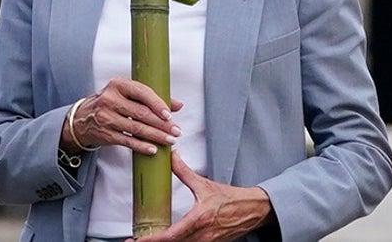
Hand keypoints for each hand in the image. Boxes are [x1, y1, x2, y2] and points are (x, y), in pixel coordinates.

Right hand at [66, 77, 183, 155]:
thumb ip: (151, 98)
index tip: (170, 114)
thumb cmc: (110, 103)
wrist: (82, 118)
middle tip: (176, 131)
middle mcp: (110, 99)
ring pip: (136, 128)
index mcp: (117, 84)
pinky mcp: (106, 134)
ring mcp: (106, 117)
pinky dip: (142, 146)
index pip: (141, 92)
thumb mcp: (126, 94)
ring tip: (170, 140)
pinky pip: (128, 141)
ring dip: (156, 136)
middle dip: (162, 124)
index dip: (157, 104)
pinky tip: (153, 149)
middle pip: (141, 113)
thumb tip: (178, 105)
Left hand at [133, 151, 273, 241]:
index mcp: (199, 220)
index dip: (152, 241)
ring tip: (146, 241)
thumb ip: (184, 172)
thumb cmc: (232, 199)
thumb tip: (171, 157)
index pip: (171, 236)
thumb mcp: (205, 184)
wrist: (255, 209)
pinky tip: (167, 240)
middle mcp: (203, 235)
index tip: (137, 241)